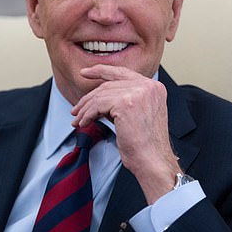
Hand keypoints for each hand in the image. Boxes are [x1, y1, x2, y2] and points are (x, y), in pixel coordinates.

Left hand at [71, 64, 181, 203]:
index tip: (86, 72)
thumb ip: (124, 100)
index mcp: (154, 87)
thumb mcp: (139, 114)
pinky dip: (87, 114)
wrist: (152, 160)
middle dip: (89, 97)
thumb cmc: (146, 145)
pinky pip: (98, 105)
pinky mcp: (126, 103)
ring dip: (86, 109)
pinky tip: (84, 123)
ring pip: (101, 95)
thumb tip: (99, 98)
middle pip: (109, 84)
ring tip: (78, 119)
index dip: (101, 71)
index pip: (123, 72)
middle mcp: (148, 86)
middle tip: (77, 109)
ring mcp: (138, 92)